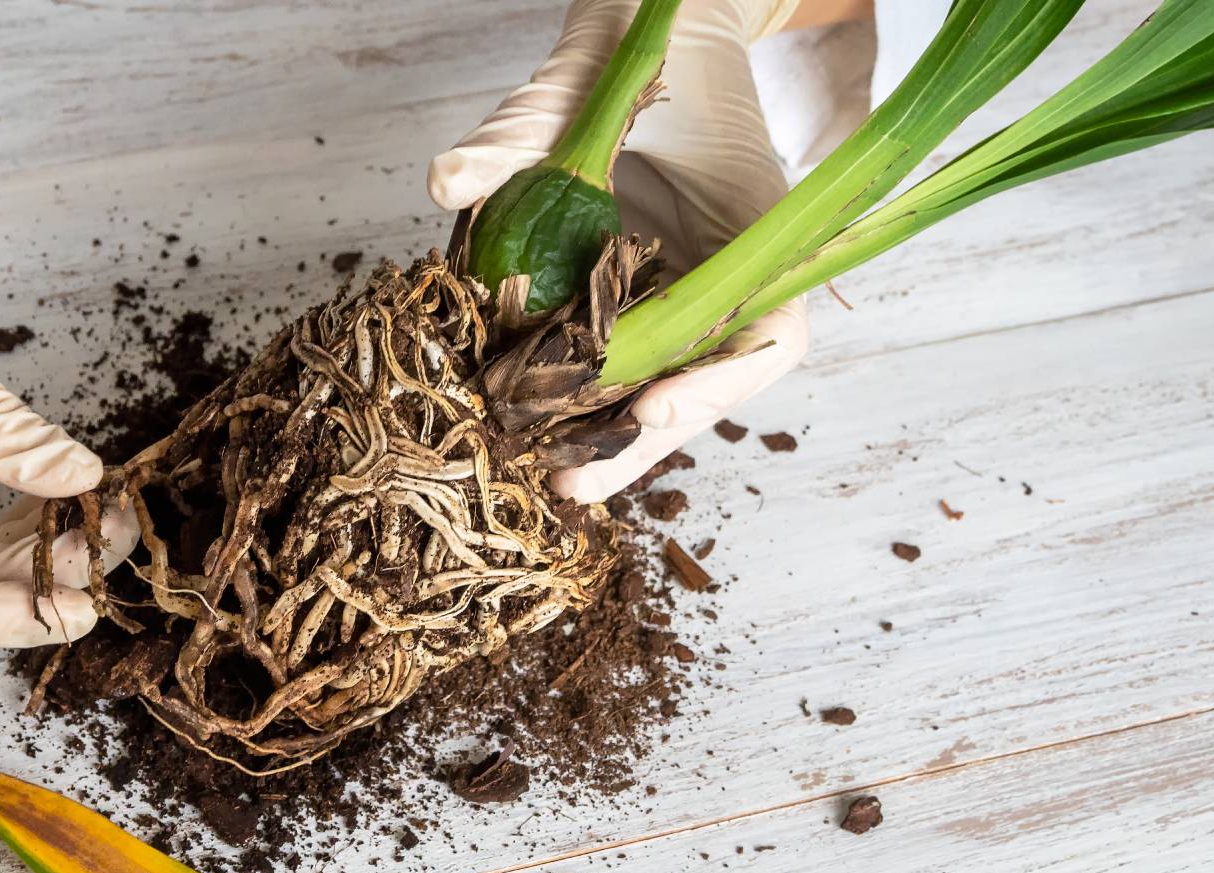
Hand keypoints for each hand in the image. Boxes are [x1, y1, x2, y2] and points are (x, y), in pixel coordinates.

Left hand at [429, 0, 811, 501]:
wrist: (637, 34)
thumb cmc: (631, 51)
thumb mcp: (574, 83)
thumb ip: (518, 131)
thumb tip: (446, 182)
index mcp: (756, 228)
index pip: (768, 335)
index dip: (719, 383)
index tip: (654, 412)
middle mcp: (727, 273)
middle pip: (706, 385)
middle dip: (639, 443)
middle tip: (571, 487)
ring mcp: (682, 289)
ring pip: (659, 384)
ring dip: (604, 435)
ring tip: (544, 479)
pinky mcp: (634, 296)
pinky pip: (614, 357)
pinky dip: (573, 394)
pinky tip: (522, 425)